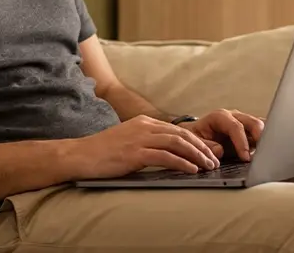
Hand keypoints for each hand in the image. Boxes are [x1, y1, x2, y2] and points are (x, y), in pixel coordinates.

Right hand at [67, 115, 219, 179]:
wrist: (80, 155)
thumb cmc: (103, 153)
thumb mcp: (128, 142)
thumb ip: (147, 144)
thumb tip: (168, 155)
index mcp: (144, 122)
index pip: (177, 130)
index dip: (196, 141)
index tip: (208, 152)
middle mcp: (144, 127)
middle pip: (181, 134)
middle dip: (201, 148)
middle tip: (214, 160)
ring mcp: (139, 139)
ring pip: (177, 143)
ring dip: (196, 155)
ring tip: (208, 166)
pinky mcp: (134, 153)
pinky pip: (165, 156)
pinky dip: (182, 163)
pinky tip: (191, 171)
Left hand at [183, 109, 265, 161]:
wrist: (196, 134)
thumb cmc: (196, 136)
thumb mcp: (195, 140)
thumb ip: (206, 145)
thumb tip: (219, 150)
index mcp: (220, 117)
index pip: (236, 127)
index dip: (242, 142)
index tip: (246, 157)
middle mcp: (234, 116)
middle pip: (253, 122)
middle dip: (260, 138)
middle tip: (262, 155)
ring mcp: (244, 122)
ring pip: (261, 126)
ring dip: (267, 139)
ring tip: (268, 154)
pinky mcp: (250, 131)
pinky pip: (263, 132)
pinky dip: (268, 140)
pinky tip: (269, 152)